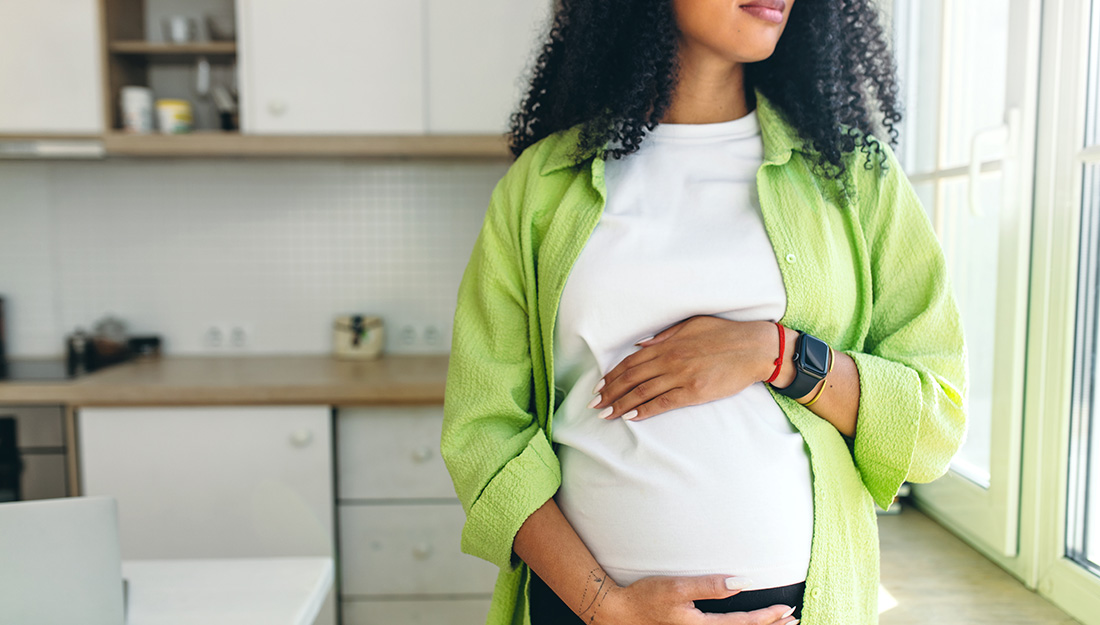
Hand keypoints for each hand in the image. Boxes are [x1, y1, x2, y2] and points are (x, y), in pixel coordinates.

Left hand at [589, 315, 777, 420]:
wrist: (754, 348)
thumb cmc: (725, 334)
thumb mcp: (691, 325)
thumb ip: (664, 336)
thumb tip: (641, 345)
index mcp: (667, 344)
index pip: (631, 362)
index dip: (612, 375)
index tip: (600, 386)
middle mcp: (670, 360)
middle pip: (631, 379)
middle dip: (610, 392)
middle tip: (595, 405)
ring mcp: (681, 376)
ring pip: (642, 392)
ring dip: (620, 404)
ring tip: (606, 414)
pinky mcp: (694, 392)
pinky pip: (663, 403)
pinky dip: (644, 410)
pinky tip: (630, 416)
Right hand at [596, 574, 798, 624]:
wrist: (619, 612)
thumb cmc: (644, 598)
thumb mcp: (676, 587)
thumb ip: (709, 586)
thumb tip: (739, 583)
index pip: (743, 624)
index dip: (766, 618)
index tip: (786, 610)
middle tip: (793, 620)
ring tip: (779, 623)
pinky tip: (744, 623)